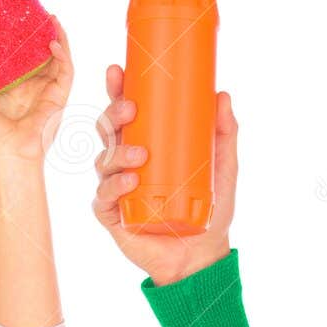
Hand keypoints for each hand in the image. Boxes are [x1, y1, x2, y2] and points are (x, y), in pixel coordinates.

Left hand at [0, 18, 72, 169]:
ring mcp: (45, 87)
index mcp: (7, 83)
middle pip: (35, 50)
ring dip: (55, 35)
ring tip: (49, 17)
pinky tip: (53, 41)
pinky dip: (63, 53)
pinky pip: (65, 69)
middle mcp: (28, 83)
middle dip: (35, 30)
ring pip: (55, 55)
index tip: (5, 14)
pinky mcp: (58, 94)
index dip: (11, 34)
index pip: (12, 53)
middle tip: (30, 9)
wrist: (7, 154)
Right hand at [93, 64, 236, 285]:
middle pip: (106, 131)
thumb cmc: (208, 210)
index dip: (116, 91)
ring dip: (117, 153)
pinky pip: (103, 195)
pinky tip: (128, 182)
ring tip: (139, 155)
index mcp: (143, 145)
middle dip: (112, 116)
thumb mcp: (222, 168)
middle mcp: (123, 163)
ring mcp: (114, 187)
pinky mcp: (110, 213)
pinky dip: (114, 187)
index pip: (124, 113)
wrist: (201, 255)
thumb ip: (223, 134)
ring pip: (103, 160)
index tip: (118, 71)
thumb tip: (222, 95)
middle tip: (130, 110)